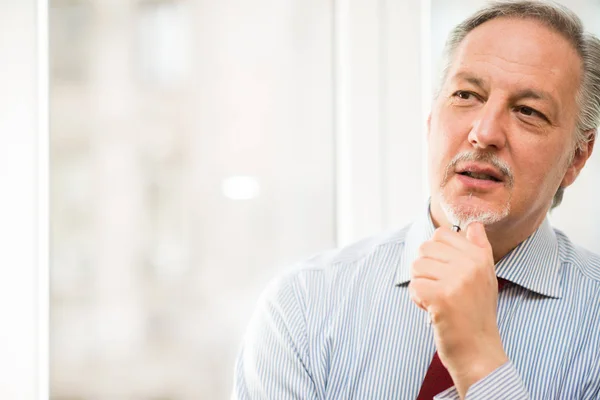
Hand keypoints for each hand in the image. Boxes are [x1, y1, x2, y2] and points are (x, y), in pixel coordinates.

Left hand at [409, 222, 507, 397]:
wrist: (479, 351)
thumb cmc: (476, 314)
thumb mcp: (485, 278)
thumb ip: (479, 249)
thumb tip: (474, 225)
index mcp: (480, 257)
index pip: (441, 234)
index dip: (436, 254)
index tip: (446, 273)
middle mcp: (471, 265)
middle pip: (425, 248)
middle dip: (425, 269)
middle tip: (440, 290)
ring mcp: (457, 281)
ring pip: (417, 266)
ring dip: (421, 285)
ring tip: (437, 300)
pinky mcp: (442, 297)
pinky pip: (414, 285)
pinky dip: (418, 299)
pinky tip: (432, 310)